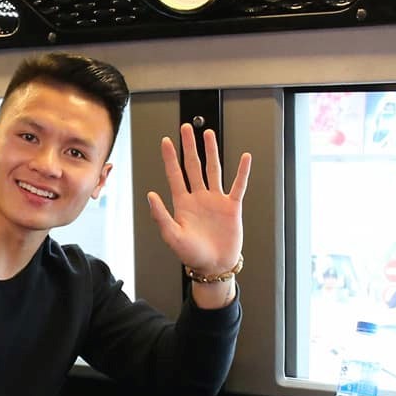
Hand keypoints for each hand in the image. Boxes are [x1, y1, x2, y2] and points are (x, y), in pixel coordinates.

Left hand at [147, 123, 251, 275]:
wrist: (214, 266)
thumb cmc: (192, 254)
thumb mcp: (172, 236)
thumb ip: (161, 215)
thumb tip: (150, 195)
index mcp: (182, 203)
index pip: (175, 174)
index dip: (170, 158)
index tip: (165, 141)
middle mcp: (199, 198)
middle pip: (193, 166)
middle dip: (189, 146)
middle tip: (186, 128)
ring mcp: (216, 200)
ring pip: (213, 170)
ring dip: (211, 152)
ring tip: (208, 135)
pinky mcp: (232, 207)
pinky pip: (238, 185)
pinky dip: (242, 172)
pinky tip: (245, 159)